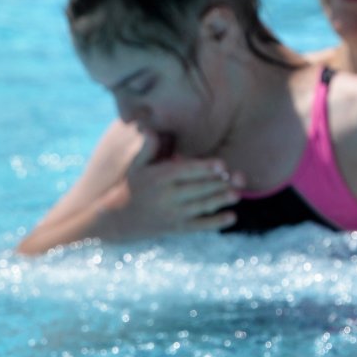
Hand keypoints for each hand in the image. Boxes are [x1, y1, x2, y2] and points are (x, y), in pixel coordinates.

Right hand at [119, 128, 242, 234]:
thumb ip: (147, 147)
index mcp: (159, 177)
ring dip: (220, 200)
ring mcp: (172, 214)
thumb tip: (149, 128)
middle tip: (240, 178)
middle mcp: (166, 196)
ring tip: (238, 195)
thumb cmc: (131, 187)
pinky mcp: (175, 228)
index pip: (185, 171)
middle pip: (197, 188)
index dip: (205, 168)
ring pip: (200, 206)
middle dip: (219, 184)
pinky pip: (198, 226)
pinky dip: (215, 222)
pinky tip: (231, 217)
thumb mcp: (135, 166)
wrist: (116, 219)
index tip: (222, 165)